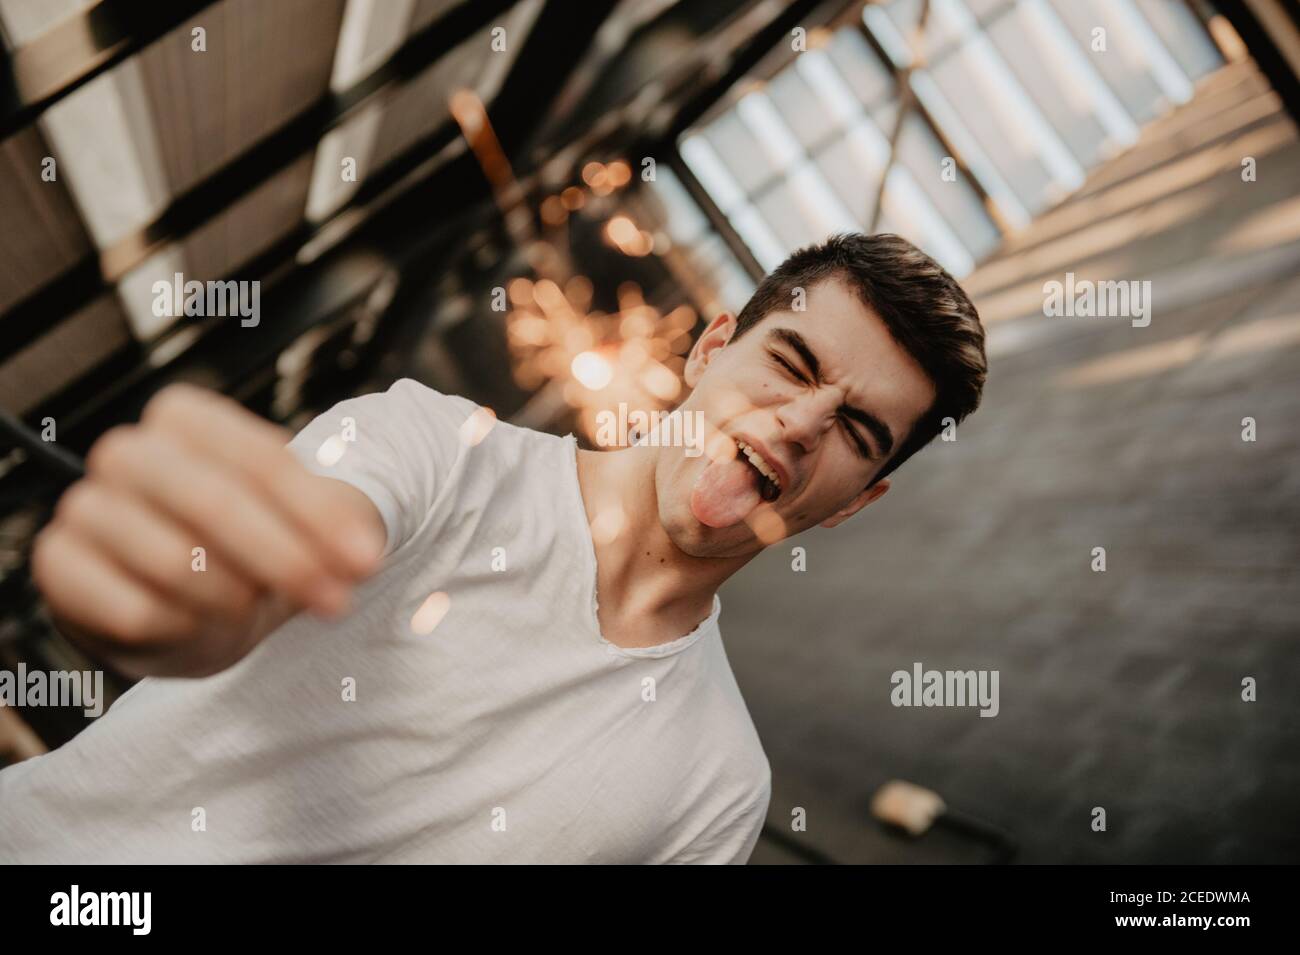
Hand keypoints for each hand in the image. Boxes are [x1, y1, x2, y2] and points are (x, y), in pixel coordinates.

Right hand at [30, 383, 385, 677]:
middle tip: (336, 601)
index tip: (366, 563)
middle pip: (217, 502)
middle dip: (286, 559)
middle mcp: (128, 452)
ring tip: (248, 604)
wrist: (184, 607)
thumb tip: (365, 550)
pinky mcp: (59, 566)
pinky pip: (138, 611)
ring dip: (235, 599)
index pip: (261, 460)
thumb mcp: (299, 522)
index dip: (319, 515)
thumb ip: (336, 524)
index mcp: (185, 418)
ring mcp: (85, 507)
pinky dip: (184, 627)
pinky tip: (194, 620)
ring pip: (179, 563)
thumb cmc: (245, 549)